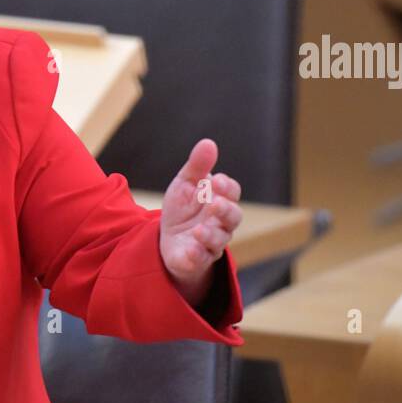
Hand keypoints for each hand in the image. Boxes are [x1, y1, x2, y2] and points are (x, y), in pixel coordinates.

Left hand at [159, 138, 242, 304]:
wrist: (169, 240)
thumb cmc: (184, 209)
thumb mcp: (186, 184)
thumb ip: (197, 166)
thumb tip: (208, 143)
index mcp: (221, 200)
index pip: (232, 192)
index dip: (227, 187)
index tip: (215, 181)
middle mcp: (221, 223)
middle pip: (233, 217)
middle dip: (225, 210)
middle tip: (214, 203)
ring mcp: (211, 243)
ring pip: (219, 240)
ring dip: (211, 234)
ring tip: (200, 229)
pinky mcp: (197, 259)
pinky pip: (201, 259)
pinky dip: (197, 254)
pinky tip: (190, 248)